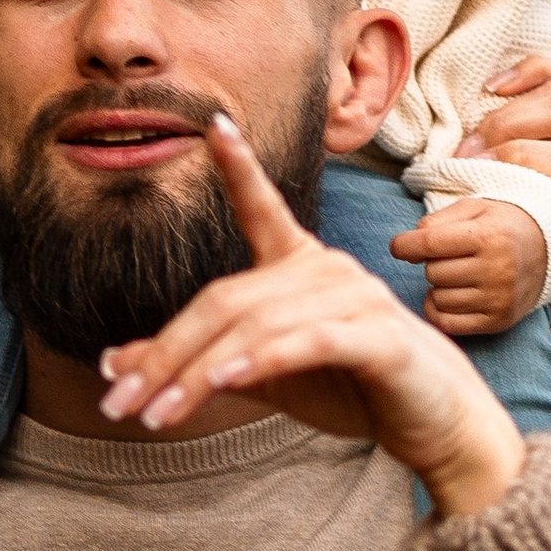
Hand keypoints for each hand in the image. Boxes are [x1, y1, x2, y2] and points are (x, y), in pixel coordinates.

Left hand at [96, 115, 529, 516]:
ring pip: (255, 327)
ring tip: (154, 416)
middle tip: (117, 403)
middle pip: (225, 302)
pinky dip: (260, 361)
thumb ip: (194, 363)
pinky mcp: (379, 338)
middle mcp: (326, 269)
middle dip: (166, 355)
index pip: (263, 209)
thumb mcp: (258, 376)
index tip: (215, 125)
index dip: (239, 169)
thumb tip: (113, 365)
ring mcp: (356, 299)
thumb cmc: (352, 389)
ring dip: (197, 374)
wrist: (436, 425)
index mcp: (300, 266)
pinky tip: (225, 381)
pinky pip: (307, 342)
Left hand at [389, 193, 549, 340]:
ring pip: (438, 298)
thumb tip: (403, 249)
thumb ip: (435, 222)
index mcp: (489, 237)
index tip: (399, 246)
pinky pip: (447, 323)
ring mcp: (498, 299)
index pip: (429, 244)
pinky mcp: (498, 321)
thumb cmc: (500, 225)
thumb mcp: (473, 209)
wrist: (547, 250)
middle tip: (450, 256)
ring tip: (457, 274)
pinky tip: (450, 295)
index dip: (404, 245)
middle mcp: (496, 270)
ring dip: (438, 287)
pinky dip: (439, 310)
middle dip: (432, 263)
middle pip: (433, 272)